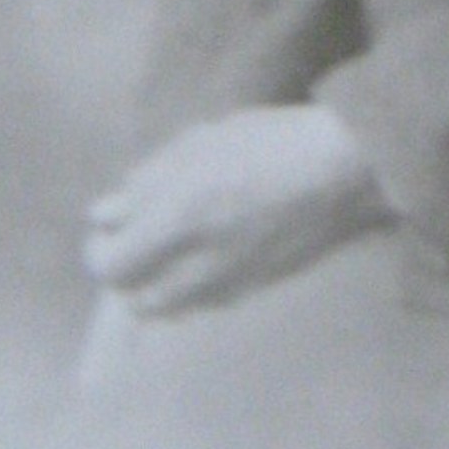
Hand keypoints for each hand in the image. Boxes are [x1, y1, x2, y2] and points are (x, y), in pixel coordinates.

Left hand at [82, 105, 389, 315]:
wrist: (347, 171)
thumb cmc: (275, 140)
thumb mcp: (206, 142)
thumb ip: (150, 180)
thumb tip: (105, 213)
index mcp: (183, 218)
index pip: (112, 267)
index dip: (100, 249)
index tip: (110, 224)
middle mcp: (200, 265)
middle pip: (135, 298)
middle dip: (128, 270)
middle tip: (140, 232)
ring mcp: (228, 286)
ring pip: (168, 309)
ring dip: (156, 281)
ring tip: (174, 240)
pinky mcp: (253, 292)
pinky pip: (201, 303)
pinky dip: (189, 285)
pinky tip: (209, 246)